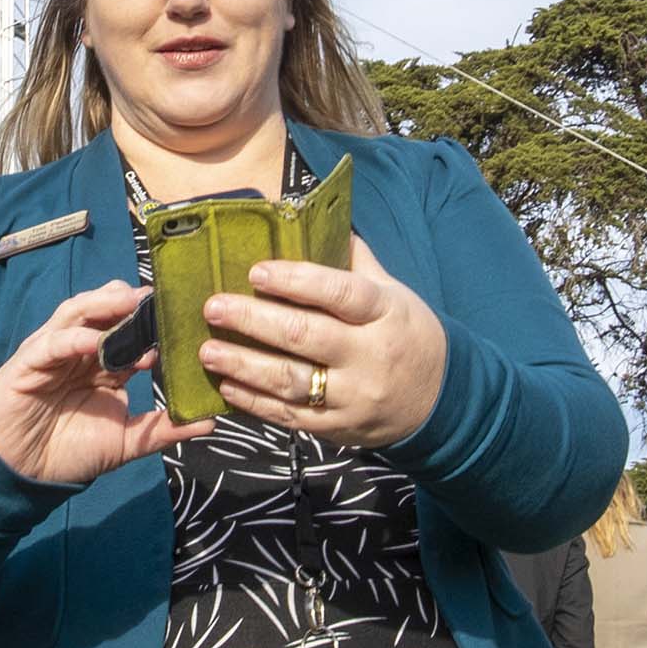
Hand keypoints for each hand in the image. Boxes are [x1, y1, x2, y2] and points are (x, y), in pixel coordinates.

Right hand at [0, 281, 215, 483]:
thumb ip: (162, 429)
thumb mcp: (125, 442)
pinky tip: (93, 340)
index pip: (132, 336)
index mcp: (105, 366)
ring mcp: (54, 353)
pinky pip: (52, 343)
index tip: (180, 322)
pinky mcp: (29, 362)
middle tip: (156, 298)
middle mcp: (81, 352)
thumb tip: (208, 421)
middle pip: (105, 314)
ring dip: (101, 305)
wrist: (22, 472)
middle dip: (129, 303)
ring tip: (128, 300)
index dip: (153, 328)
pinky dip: (72, 337)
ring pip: (77, 314)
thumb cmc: (69, 452)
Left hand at [197, 238, 446, 448]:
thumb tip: (319, 219)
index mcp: (385, 312)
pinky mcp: (338, 427)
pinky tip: (227, 386)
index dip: (297, 281)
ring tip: (208, 350)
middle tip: (214, 306)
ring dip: (244, 365)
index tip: (257, 271)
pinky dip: (255, 402)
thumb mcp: (395, 293)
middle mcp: (369, 355)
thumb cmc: (405, 333)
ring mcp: (353, 396)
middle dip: (254, 320)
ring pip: (291, 380)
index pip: (340, 292)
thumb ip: (355, 262)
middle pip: (306, 335)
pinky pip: (290, 415)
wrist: (438, 400)